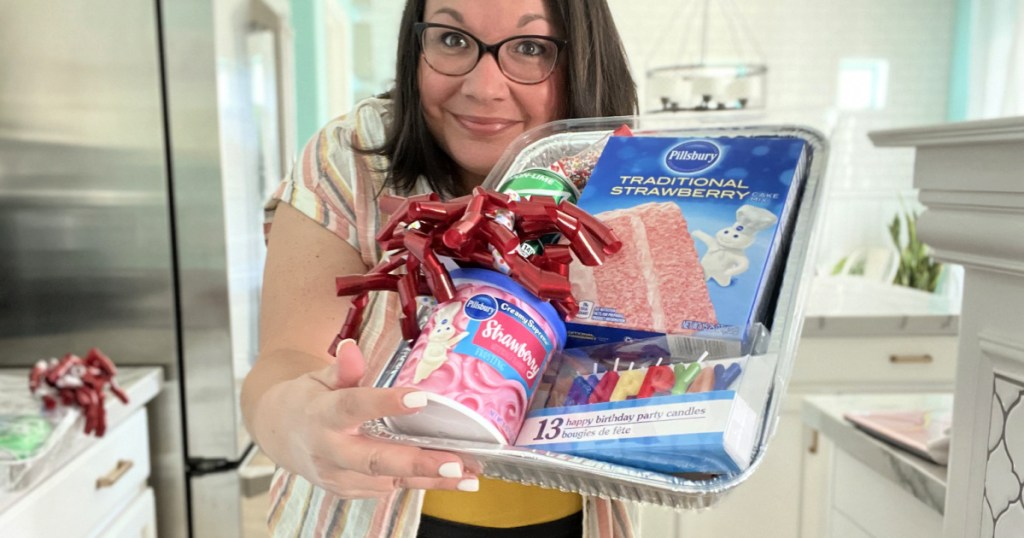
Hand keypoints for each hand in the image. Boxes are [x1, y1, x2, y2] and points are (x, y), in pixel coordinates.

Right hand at [281, 339, 478, 497]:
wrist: (281, 436)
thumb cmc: (310, 401)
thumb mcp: (320, 378)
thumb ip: (343, 368)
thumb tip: (352, 346)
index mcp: (321, 415)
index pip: (353, 407)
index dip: (384, 404)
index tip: (419, 398)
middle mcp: (329, 451)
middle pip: (374, 460)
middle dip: (417, 463)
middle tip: (454, 462)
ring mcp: (339, 477)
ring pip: (389, 479)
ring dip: (431, 479)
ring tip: (469, 474)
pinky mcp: (351, 491)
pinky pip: (391, 488)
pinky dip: (424, 484)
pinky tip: (456, 480)